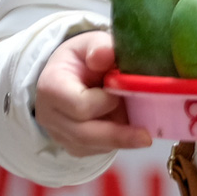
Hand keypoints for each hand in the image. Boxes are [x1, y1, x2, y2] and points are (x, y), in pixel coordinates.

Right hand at [35, 31, 151, 155]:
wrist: (71, 74)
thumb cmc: (84, 58)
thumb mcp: (91, 43)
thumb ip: (100, 46)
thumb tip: (104, 55)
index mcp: (52, 86)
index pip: (79, 105)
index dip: (105, 101)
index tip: (121, 89)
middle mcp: (49, 115)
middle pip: (84, 134)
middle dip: (118, 135)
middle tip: (146, 137)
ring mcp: (59, 134)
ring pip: (92, 147)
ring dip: (119, 139)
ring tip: (143, 132)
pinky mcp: (72, 146)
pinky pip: (97, 151)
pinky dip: (115, 143)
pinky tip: (128, 131)